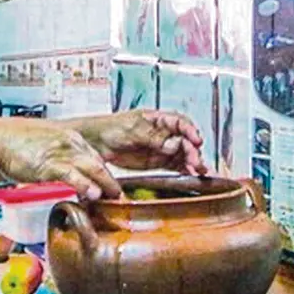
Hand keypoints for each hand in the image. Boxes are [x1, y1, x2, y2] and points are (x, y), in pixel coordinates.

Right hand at [0, 119, 120, 199]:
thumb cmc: (17, 143)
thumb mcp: (46, 145)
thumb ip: (60, 158)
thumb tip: (68, 173)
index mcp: (70, 138)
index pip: (96, 156)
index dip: (105, 173)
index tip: (110, 185)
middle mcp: (70, 143)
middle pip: (99, 162)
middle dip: (110, 180)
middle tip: (117, 194)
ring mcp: (61, 153)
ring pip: (91, 168)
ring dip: (104, 183)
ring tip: (112, 196)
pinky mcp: (49, 164)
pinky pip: (72, 175)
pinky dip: (84, 185)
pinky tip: (92, 194)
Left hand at [71, 109, 208, 174]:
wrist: (94, 143)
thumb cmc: (109, 128)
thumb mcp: (130, 129)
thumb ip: (152, 137)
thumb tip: (173, 143)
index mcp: (157, 119)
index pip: (180, 122)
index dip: (190, 131)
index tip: (197, 140)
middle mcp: (163, 133)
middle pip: (184, 140)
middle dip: (192, 151)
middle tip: (196, 162)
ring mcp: (161, 148)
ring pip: (183, 153)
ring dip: (192, 161)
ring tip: (200, 171)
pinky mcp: (157, 161)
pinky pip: (175, 165)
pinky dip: (184, 169)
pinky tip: (191, 175)